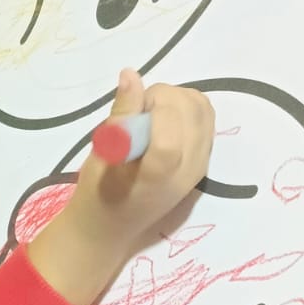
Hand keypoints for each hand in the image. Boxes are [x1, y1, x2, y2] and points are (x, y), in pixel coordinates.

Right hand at [26, 69, 213, 304]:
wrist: (110, 230)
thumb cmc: (97, 195)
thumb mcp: (101, 155)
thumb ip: (121, 114)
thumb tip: (131, 75)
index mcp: (161, 170)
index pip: (173, 115)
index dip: (152, 100)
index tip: (131, 109)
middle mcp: (189, 167)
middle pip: (193, 107)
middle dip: (163, 97)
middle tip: (138, 114)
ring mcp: (200, 166)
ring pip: (203, 109)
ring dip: (177, 102)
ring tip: (151, 120)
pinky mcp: (203, 163)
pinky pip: (205, 122)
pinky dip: (186, 112)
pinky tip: (164, 127)